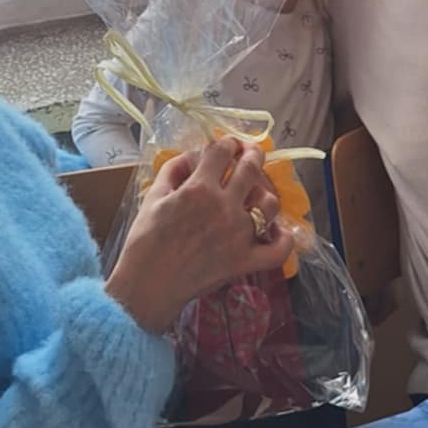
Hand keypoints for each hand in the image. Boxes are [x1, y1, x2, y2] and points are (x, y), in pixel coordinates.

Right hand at [106, 137, 293, 336]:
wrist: (148, 286)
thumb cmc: (144, 241)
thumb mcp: (153, 196)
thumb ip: (173, 169)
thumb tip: (193, 155)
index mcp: (199, 188)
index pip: (223, 151)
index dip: (227, 142)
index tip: (228, 145)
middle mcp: (224, 206)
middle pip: (251, 168)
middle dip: (252, 154)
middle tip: (250, 154)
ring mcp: (239, 234)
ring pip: (269, 203)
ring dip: (265, 194)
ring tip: (256, 195)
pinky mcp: (245, 261)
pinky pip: (278, 249)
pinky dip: (283, 238)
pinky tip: (276, 231)